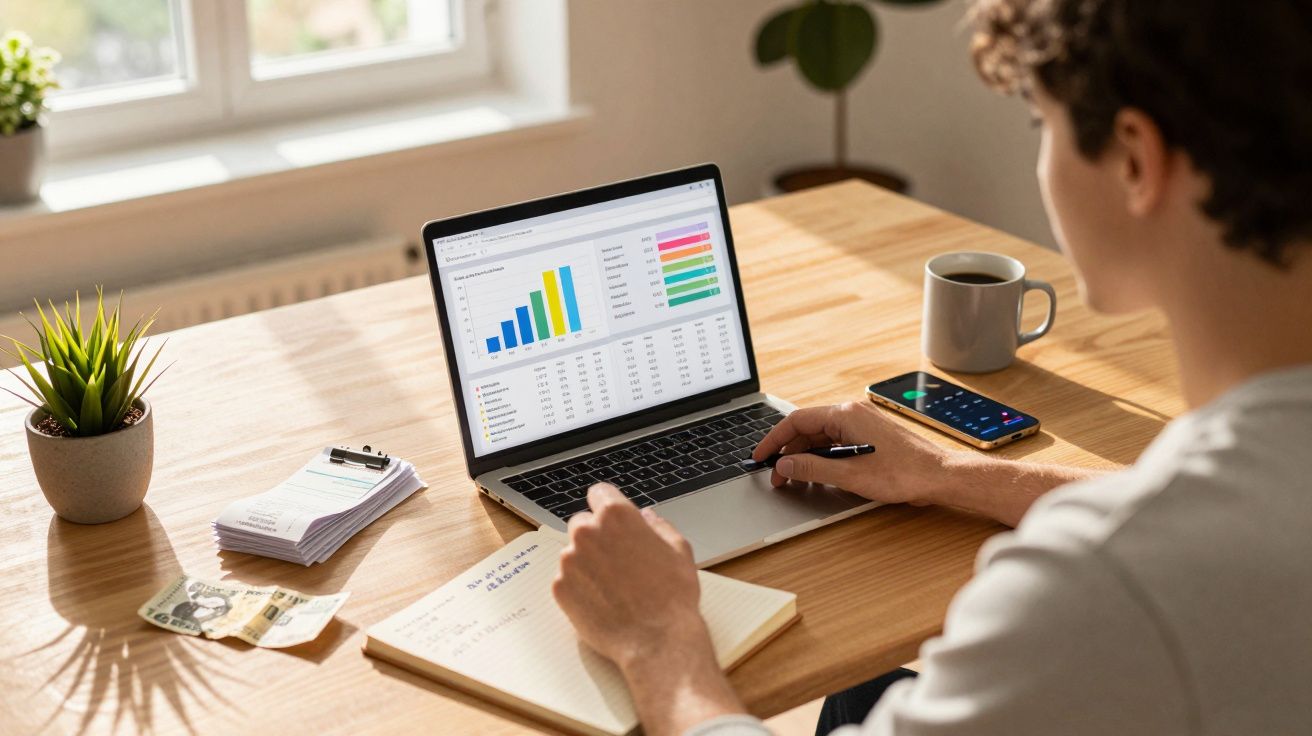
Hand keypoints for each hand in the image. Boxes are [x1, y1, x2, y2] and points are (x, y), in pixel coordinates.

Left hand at [552, 483, 712, 670]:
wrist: (657, 642)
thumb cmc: (672, 596)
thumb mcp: (679, 550)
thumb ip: (658, 526)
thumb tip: (646, 517)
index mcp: (616, 516)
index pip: (599, 493)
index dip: (607, 506)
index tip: (611, 519)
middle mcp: (587, 533)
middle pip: (583, 523)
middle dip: (596, 536)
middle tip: (617, 560)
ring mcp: (569, 561)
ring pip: (573, 553)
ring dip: (587, 563)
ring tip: (614, 587)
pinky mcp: (560, 588)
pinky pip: (567, 579)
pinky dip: (580, 588)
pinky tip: (602, 601)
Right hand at [752, 401, 956, 505]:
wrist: (939, 476)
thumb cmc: (903, 473)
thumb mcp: (849, 474)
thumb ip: (812, 468)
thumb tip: (785, 465)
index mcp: (845, 414)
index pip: (797, 421)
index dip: (774, 440)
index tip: (761, 456)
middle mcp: (852, 413)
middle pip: (808, 428)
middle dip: (789, 452)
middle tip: (777, 475)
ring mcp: (863, 423)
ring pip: (822, 436)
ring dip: (806, 456)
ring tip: (795, 479)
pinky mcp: (871, 435)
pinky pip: (837, 441)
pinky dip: (823, 457)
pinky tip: (819, 474)